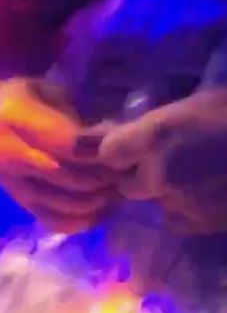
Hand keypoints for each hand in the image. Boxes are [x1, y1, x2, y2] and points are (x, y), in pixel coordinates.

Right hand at [0, 78, 116, 232]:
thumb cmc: (20, 100)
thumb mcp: (44, 92)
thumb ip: (72, 115)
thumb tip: (107, 139)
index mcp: (17, 118)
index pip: (68, 145)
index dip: (99, 152)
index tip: (122, 149)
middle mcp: (11, 155)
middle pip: (70, 178)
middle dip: (104, 178)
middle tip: (129, 172)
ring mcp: (14, 183)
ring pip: (66, 204)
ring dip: (99, 200)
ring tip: (119, 188)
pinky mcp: (20, 202)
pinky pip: (56, 221)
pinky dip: (84, 219)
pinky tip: (102, 208)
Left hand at [99, 88, 226, 233]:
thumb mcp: (206, 100)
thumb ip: (168, 120)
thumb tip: (144, 131)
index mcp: (157, 134)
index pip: (108, 152)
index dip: (118, 149)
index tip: (130, 145)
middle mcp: (159, 174)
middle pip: (126, 183)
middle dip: (139, 173)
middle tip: (168, 160)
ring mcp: (180, 205)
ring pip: (154, 203)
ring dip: (164, 193)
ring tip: (197, 178)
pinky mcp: (202, 228)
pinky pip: (176, 221)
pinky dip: (184, 211)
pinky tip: (208, 197)